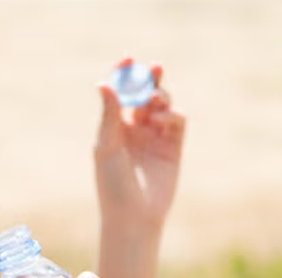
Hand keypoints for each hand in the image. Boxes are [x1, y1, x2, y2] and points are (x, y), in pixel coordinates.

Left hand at [95, 57, 186, 234]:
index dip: (125, 75)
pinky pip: (177, 122)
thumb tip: (104, 83)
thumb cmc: (112, 182)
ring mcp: (156, 138)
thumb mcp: (107, 144)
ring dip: (161, 97)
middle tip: (154, 68)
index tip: (128, 59)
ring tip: (155, 103)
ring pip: (163, 105)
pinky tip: (162, 121)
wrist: (134, 215)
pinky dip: (172, 114)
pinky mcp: (174, 148)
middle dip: (150, 79)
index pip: (121, 93)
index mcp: (114, 126)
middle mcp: (136, 129)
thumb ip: (109, 114)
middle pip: (145, 95)